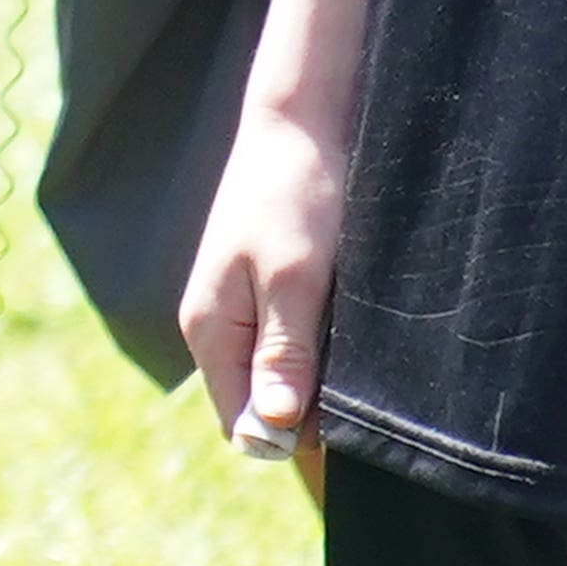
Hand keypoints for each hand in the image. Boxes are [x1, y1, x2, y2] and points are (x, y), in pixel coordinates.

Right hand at [180, 93, 343, 461]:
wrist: (300, 129)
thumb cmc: (295, 200)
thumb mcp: (295, 280)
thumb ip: (283, 354)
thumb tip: (275, 428)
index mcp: (210, 330)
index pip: (240, 423)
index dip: (290, 436)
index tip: (339, 417)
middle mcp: (217, 328)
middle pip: (260, 406)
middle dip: (310, 409)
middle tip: (356, 377)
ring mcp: (240, 312)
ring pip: (283, 379)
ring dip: (321, 377)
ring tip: (353, 343)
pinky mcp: (266, 295)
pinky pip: (293, 349)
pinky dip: (325, 350)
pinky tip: (347, 326)